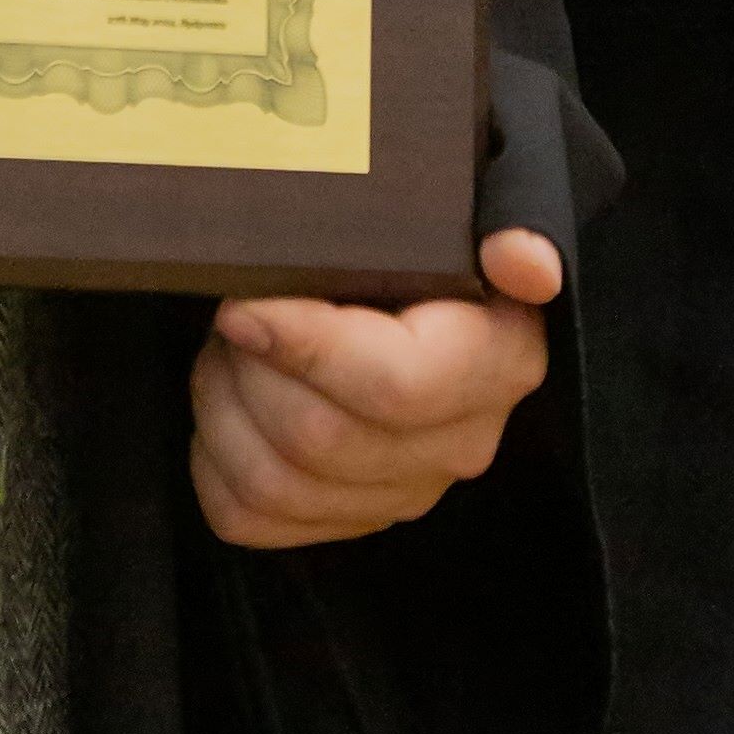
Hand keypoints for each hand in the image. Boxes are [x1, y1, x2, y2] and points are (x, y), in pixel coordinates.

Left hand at [189, 228, 562, 548]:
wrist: (404, 289)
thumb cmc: (417, 241)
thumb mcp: (463, 212)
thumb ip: (505, 222)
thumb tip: (523, 259)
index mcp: (498, 361)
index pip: (397, 384)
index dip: (306, 348)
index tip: (241, 304)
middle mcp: (460, 443)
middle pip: (320, 439)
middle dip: (248, 370)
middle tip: (228, 311)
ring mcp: (402, 493)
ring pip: (275, 483)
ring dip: (223, 406)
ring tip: (225, 348)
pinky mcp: (344, 521)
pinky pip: (247, 517)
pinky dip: (211, 459)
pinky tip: (226, 401)